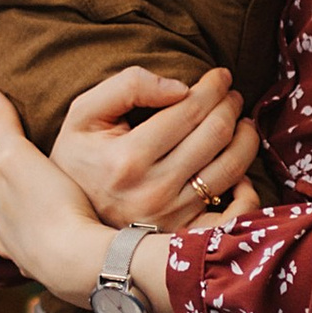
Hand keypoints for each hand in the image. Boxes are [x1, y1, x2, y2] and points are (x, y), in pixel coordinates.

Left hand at [0, 87, 131, 306]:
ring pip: (14, 223)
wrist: (77, 262)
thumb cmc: (50, 204)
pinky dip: (39, 240)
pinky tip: (52, 239)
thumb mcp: (20, 155)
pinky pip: (35, 249)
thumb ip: (1, 124)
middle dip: (7, 178)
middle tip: (23, 165)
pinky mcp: (42, 268)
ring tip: (38, 202)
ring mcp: (19, 249)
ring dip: (21, 212)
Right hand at [50, 64, 259, 227]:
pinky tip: (240, 170)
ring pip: (231, 168)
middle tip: (232, 95)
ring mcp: (170, 218)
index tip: (221, 75)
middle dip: (231, 105)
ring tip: (241, 122)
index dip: (213, 87)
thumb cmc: (78, 157)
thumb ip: (128, 86)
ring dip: (246, 138)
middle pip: (215, 135)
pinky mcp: (182, 237)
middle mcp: (152, 191)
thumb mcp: (84, 112)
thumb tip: (181, 88)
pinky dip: (247, 191)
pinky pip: (231, 214)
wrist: (64, 220)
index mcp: (127, 158)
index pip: (189, 110)